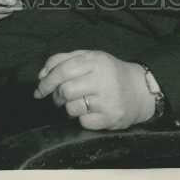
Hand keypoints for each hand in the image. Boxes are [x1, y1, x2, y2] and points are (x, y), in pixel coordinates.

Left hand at [34, 50, 154, 129]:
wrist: (140, 90)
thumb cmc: (109, 72)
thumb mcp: (89, 57)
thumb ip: (64, 60)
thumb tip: (41, 75)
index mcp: (95, 60)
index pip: (63, 69)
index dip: (47, 80)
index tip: (39, 89)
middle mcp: (102, 79)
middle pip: (65, 90)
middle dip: (56, 96)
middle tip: (59, 97)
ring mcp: (107, 100)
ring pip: (72, 108)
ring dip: (69, 107)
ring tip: (79, 102)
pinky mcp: (111, 118)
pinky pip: (83, 122)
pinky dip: (82, 118)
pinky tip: (91, 111)